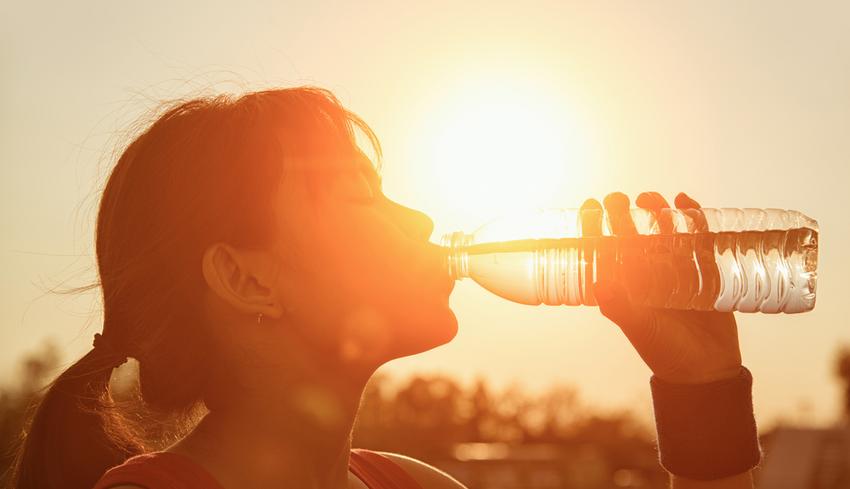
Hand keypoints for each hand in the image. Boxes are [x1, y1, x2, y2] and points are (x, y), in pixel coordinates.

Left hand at [581, 192, 742, 383]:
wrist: (706, 369)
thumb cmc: (664, 350)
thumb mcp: (639, 327)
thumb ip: (619, 305)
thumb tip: (599, 282)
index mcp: (625, 286)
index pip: (604, 249)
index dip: (594, 227)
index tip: (591, 206)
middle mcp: (646, 275)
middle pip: (633, 234)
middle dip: (624, 213)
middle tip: (619, 198)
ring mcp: (675, 270)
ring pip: (663, 231)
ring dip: (656, 211)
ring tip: (651, 198)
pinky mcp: (703, 270)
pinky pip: (697, 238)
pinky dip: (693, 218)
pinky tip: (686, 201)